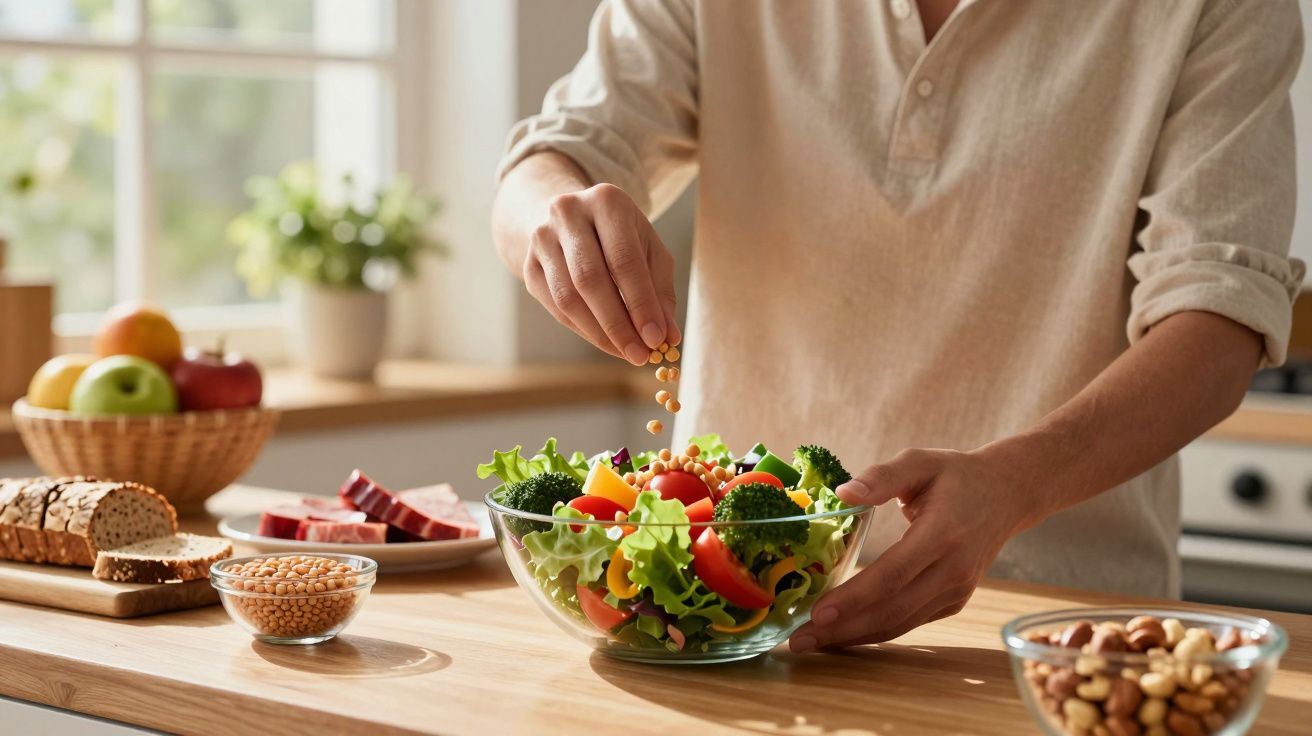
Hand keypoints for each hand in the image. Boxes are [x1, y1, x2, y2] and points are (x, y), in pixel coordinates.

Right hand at [522, 182, 679, 364]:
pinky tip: (605, 342)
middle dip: (618, 324)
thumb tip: (668, 337)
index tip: (656, 339)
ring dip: (599, 333)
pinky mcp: (528, 265)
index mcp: (606, 202)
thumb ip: (660, 291)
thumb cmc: (620, 237)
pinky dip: (583, 330)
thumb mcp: (649, 250)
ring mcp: (542, 238)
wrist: (571, 219)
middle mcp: (568, 213)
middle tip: (640, 355)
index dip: (641, 303)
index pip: (624, 260)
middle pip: (590, 279)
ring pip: (568, 297)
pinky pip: (555, 306)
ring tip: (626, 352)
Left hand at [789, 448, 1038, 650]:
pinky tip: (844, 632)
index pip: (892, 575)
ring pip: (900, 623)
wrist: (1006, 494)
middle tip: (798, 640)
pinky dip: (875, 630)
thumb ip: (881, 476)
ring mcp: (957, 590)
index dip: (854, 598)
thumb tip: (842, 493)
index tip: (816, 613)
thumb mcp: (920, 462)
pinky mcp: (954, 600)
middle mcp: (953, 569)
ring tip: (811, 642)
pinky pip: (910, 621)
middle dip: (842, 629)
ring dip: (854, 636)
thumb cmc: (956, 474)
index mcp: (943, 534)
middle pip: (892, 609)